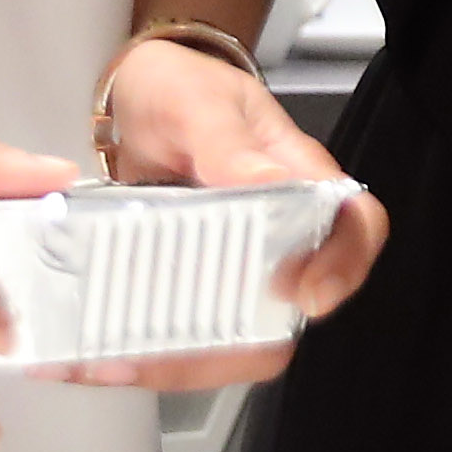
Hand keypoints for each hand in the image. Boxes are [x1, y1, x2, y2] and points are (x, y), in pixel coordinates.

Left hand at [70, 37, 385, 390]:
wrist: (134, 99)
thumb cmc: (179, 89)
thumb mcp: (196, 103)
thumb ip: (226, 143)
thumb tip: (270, 185)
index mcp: (298, 180)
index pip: (354, 226)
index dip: (343, 267)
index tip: (303, 295)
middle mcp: (276, 234)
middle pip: (293, 310)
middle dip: (239, 345)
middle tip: (173, 350)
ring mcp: (232, 266)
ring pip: (234, 338)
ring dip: (181, 362)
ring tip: (118, 361)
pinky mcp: (188, 287)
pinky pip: (182, 337)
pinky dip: (141, 353)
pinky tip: (97, 355)